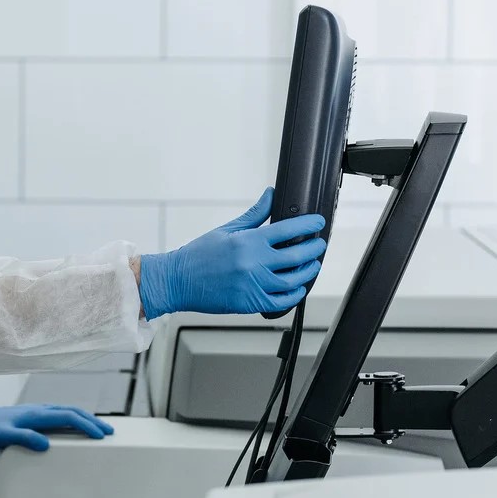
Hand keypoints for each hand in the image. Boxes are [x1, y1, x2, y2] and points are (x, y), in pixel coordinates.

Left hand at [0, 402, 113, 452]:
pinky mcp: (33, 416)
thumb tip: (45, 444)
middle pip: (73, 411)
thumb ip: (24, 439)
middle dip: (93, 420)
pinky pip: (60, 415)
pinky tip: (75, 427)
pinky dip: (74, 419)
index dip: (87, 426)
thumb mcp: (3, 437)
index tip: (101, 435)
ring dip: (85, 419)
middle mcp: (39, 410)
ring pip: (68, 411)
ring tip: (98, 429)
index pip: (68, 417)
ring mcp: (37, 411)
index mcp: (36, 414)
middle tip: (110, 432)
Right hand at [136, 188, 325, 319]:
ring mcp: (253, 284)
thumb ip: (254, 214)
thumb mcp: (227, 229)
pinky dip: (294, 295)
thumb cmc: (198, 255)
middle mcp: (254, 263)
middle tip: (319, 244)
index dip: (308, 225)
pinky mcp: (250, 302)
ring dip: (308, 271)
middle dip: (314, 249)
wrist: (178, 281)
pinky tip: (298, 288)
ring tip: (312, 265)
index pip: (288, 230)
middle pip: (297, 256)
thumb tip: (271, 195)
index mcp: (248, 242)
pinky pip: (281, 302)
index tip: (317, 222)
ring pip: (293, 280)